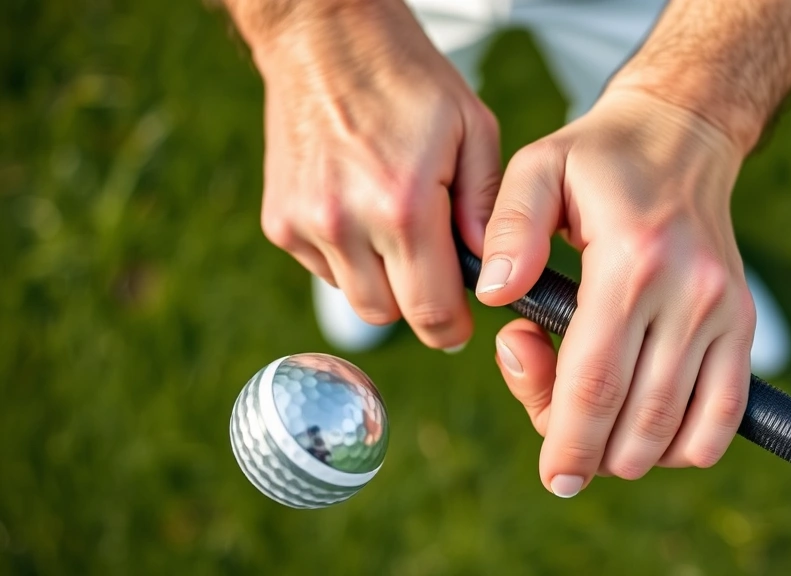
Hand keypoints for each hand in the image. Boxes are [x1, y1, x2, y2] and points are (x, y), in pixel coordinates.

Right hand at [239, 0, 500, 349]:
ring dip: (383, 283)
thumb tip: (489, 268)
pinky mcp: (279, 222)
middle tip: (435, 270)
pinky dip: (349, 259)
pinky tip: (361, 214)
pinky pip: (324, 270)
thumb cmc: (408, 80)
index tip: (461, 321)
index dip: (452, 327)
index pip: (430, 311)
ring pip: (355, 298)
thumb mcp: (473, 129)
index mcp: (402, 205)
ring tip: (397, 231)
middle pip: (389, 315)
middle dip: (419, 304)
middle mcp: (346, 223)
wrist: (324, 39)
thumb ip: (487, 206)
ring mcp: (305, 224)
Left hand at [477, 88, 755, 496]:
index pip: (596, 380)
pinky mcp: (744, 327)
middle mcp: (690, 294)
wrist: (681, 138)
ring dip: (628, 451)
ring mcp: (725, 315)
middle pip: (635, 422)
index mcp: (631, 261)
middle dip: (589, 452)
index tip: (553, 476)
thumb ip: (509, 228)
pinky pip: (723, 418)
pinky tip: (643, 426)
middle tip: (557, 427)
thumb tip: (496, 299)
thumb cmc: (598, 160)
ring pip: (679, 433)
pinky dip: (684, 446)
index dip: (569, 442)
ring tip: (592, 408)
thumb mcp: (536, 168)